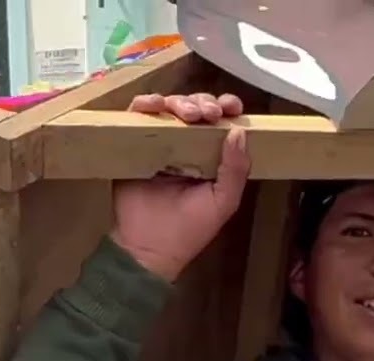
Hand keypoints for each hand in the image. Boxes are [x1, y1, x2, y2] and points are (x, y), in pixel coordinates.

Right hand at [113, 93, 250, 280]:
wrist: (148, 246)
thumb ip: (236, 170)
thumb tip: (240, 132)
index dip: (226, 108)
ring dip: (179, 101)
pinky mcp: (133, 143)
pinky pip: (137, 115)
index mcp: (211, 156)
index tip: (231, 106)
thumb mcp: (223, 202)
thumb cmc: (189, 229)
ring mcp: (159, 142)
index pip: (221, 123)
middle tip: (207, 114)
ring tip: (186, 114)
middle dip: (204, 103)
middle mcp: (186, 145)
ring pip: (169, 107)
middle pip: (195, 107)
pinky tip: (155, 105)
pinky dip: (145, 104)